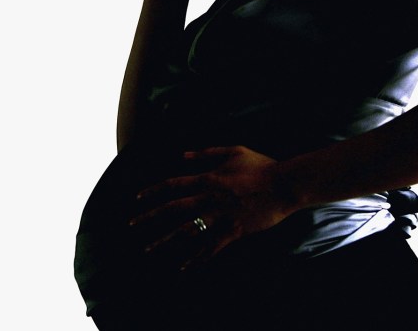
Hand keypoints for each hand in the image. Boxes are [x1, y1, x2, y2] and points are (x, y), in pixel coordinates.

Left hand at [129, 146, 297, 271]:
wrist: (285, 184)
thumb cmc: (261, 165)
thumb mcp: (233, 151)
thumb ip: (206, 153)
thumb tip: (182, 156)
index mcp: (208, 178)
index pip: (173, 185)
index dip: (154, 191)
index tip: (137, 198)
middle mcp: (210, 198)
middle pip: (173, 209)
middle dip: (150, 217)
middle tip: (132, 225)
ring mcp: (222, 216)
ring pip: (188, 231)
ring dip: (167, 240)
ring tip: (149, 249)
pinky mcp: (235, 231)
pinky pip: (212, 248)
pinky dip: (197, 258)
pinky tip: (184, 267)